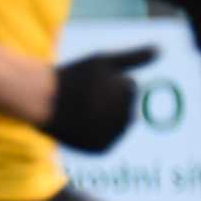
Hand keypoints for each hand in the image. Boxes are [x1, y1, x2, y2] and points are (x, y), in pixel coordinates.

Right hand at [38, 46, 157, 151]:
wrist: (38, 100)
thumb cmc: (72, 77)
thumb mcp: (103, 61)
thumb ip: (135, 57)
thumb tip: (162, 50)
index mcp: (125, 96)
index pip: (130, 87)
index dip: (109, 81)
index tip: (89, 82)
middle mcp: (121, 121)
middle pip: (128, 107)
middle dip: (111, 99)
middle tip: (86, 97)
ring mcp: (112, 138)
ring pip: (120, 124)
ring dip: (108, 115)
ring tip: (84, 109)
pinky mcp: (100, 150)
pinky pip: (110, 138)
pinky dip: (102, 130)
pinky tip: (85, 122)